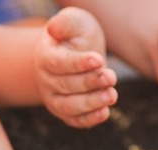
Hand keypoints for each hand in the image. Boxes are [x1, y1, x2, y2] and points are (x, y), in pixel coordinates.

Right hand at [35, 7, 117, 127]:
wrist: (72, 52)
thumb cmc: (74, 35)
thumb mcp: (73, 22)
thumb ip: (65, 22)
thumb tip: (53, 28)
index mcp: (45, 57)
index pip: (59, 63)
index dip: (78, 63)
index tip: (99, 60)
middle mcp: (46, 81)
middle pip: (66, 86)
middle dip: (90, 82)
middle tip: (111, 77)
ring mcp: (54, 99)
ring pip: (69, 107)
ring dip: (91, 103)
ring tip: (112, 95)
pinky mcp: (66, 112)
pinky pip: (75, 121)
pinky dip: (89, 119)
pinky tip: (105, 112)